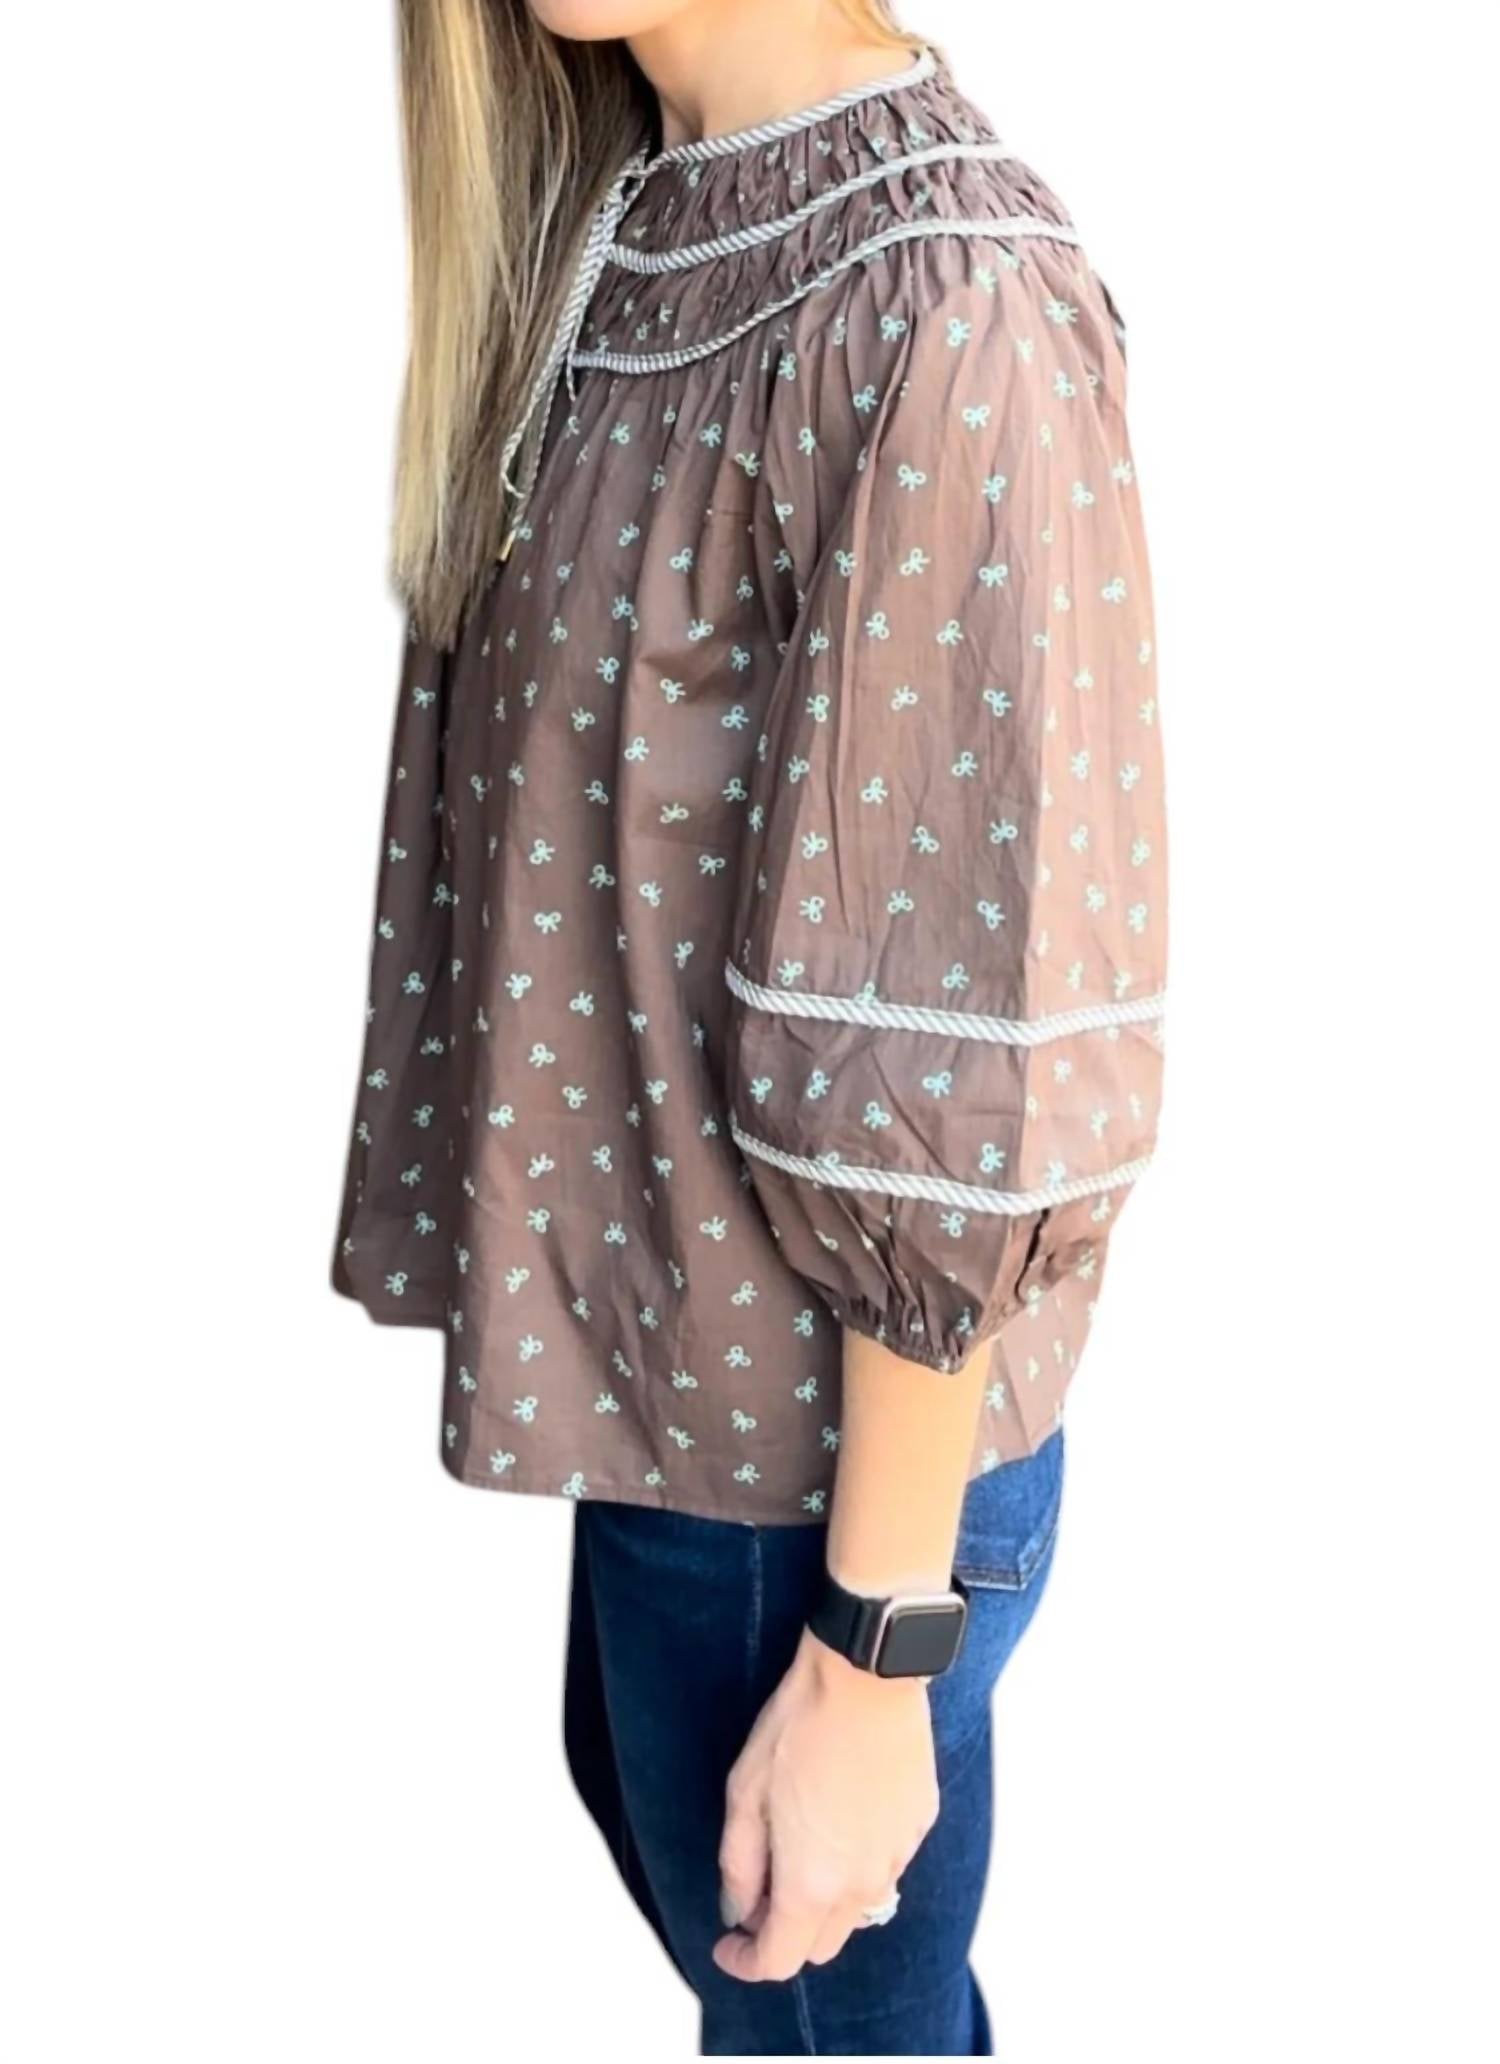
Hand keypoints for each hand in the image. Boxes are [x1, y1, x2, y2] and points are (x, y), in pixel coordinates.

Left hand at [713, 1625, 939, 1981]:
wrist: (866, 1677)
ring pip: (858, 1910)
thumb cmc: (798, 1729)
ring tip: (800, 1850)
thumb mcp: (745, 1795)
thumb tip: (738, 1911)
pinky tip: (840, 1818)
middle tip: (758, 1892)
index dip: (746, 1962)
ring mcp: (897, 1857)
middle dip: (785, 1934)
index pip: (780, 1961)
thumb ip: (739, 1866)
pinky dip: (857, 1865)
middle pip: (821, 1945)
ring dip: (825, 1902)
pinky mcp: (919, 1825)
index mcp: (812, 1885)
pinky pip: (885, 1867)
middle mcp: (861, 1885)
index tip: (727, 1944)